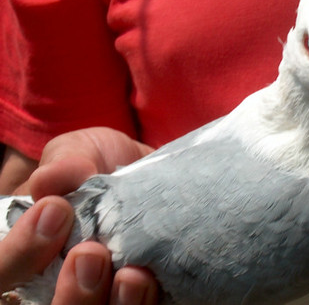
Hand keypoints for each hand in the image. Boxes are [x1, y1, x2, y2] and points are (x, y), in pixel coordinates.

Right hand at [1, 128, 159, 304]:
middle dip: (70, 295)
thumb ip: (64, 164)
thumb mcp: (78, 154)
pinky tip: (158, 283)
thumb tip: (51, 179)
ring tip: (133, 276)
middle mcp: (60, 289)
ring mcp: (104, 300)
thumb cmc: (98, 166)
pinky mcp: (146, 302)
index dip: (20, 254)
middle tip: (92, 254)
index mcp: (30, 260)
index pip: (5, 275)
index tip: (54, 211)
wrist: (152, 172)